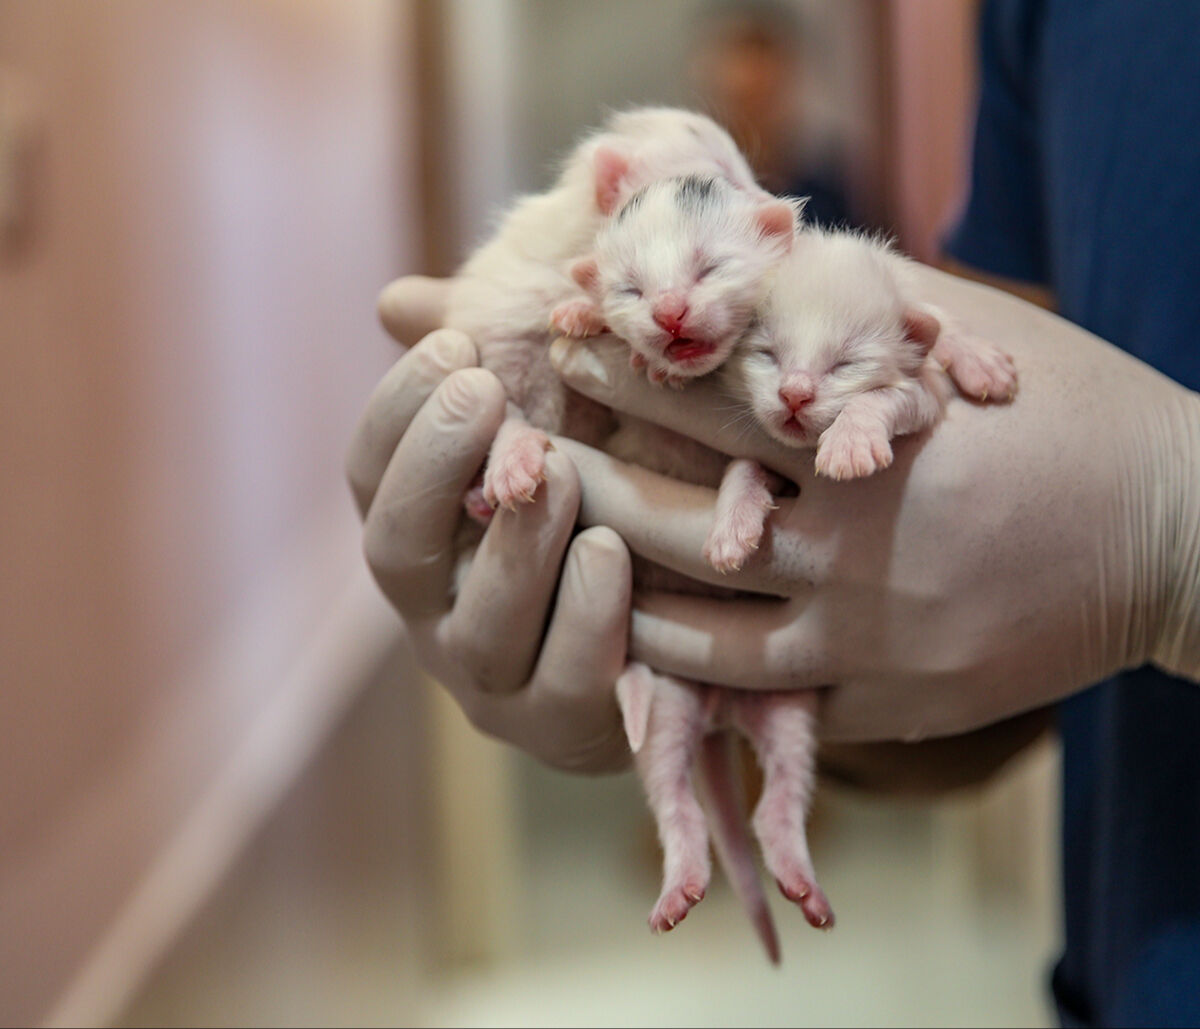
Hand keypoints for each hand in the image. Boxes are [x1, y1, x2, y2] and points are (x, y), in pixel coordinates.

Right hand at [347, 277, 631, 772]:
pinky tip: (610, 551)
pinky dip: (583, 616)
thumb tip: (401, 300)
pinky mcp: (562, 730)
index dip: (398, 411)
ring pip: (480, 624)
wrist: (671, 648)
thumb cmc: (592, 523)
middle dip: (435, 467)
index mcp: (420, 540)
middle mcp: (436, 614)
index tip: (456, 343)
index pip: (370, 478)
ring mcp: (492, 683)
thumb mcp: (547, 447)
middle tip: (484, 392)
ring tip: (558, 468)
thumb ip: (486, 385)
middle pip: (398, 551)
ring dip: (515, 540)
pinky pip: (563, 681)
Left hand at [549, 265, 1199, 742]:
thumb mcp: (966, 338)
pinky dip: (707, 682)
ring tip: (564, 569)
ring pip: (705, 642)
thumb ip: (854, 314)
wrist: (1180, 534)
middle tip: (519, 465)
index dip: (628, 376)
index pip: (713, 407)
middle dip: (589, 491)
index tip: (566, 347)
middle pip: (681, 530)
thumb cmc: (1072, 413)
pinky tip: (653, 656)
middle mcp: (858, 556)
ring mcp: (874, 644)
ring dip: (624, 606)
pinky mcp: (899, 707)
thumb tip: (756, 272)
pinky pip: (773, 706)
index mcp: (870, 449)